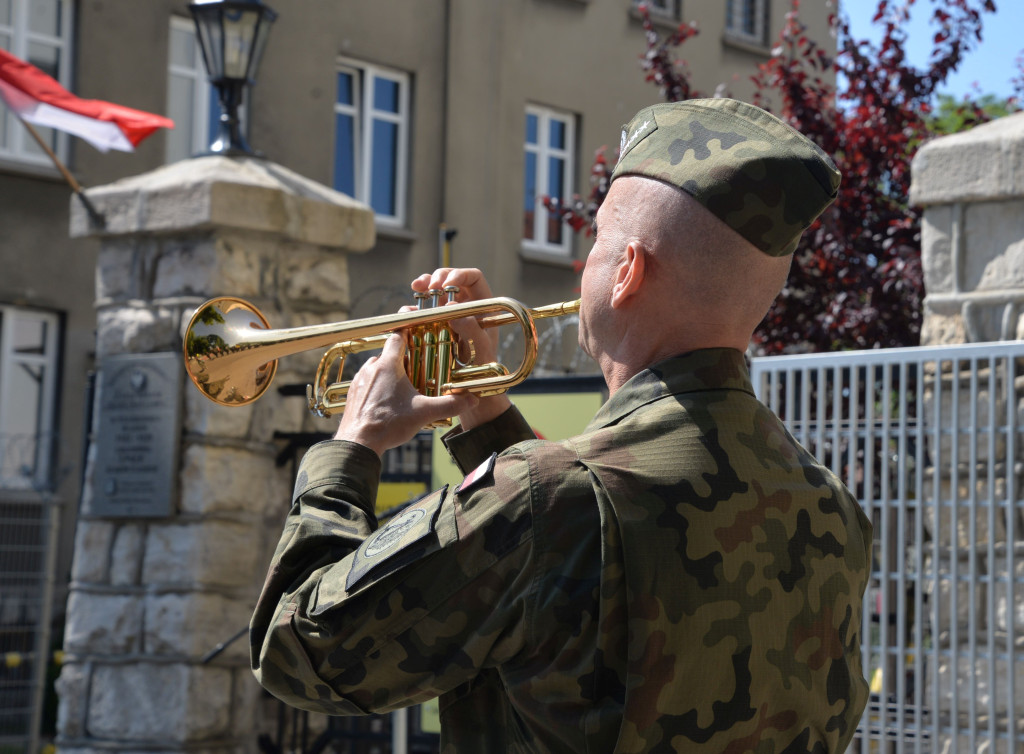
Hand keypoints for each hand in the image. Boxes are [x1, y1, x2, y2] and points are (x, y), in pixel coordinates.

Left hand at [333, 332, 478, 456]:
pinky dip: (376, 387)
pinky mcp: (353, 394)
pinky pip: (366, 383)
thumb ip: (449, 404)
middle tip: (415, 370)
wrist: (358, 442)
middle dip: (402, 360)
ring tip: (401, 390)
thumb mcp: (423, 413)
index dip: (407, 330)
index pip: (398, 336)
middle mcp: (371, 368)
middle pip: (388, 355)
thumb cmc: (389, 424)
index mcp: (389, 366)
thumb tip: (471, 400)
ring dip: (388, 375)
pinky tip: (385, 402)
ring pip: (376, 369)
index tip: (415, 327)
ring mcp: (359, 381)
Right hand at [410, 268, 511, 428]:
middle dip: (436, 277)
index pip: (473, 278)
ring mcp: (448, 316)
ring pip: (434, 292)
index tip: (446, 284)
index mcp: (482, 307)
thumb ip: (471, 329)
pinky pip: (422, 311)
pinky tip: (408, 311)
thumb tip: (453, 308)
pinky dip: (414, 308)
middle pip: (450, 279)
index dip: (459, 274)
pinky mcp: (433, 328)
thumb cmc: (482, 373)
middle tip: (427, 286)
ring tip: (416, 288)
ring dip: (423, 287)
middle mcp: (465, 307)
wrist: (469, 394)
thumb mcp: (480, 350)